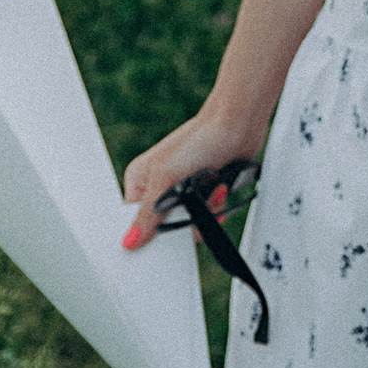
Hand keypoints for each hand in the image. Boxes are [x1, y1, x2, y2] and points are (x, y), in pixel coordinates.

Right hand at [118, 104, 258, 249]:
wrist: (238, 125)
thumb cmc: (199, 140)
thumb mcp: (167, 179)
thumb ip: (148, 214)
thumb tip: (129, 243)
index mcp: (140, 180)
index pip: (134, 221)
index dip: (146, 233)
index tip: (160, 240)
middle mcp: (159, 186)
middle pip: (165, 226)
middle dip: (184, 219)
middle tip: (194, 205)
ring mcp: (183, 190)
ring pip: (189, 223)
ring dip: (205, 211)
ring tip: (212, 189)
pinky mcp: (205, 192)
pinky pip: (207, 216)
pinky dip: (216, 206)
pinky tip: (221, 189)